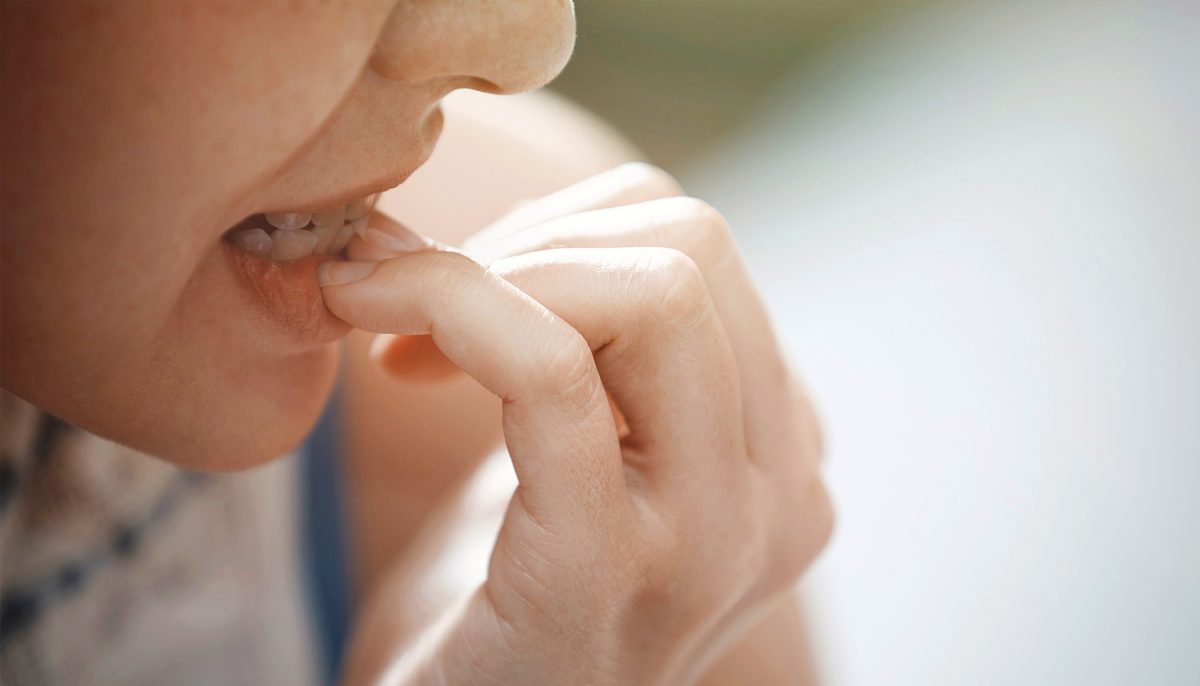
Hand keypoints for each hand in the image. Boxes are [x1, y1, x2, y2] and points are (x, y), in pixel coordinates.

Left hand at [322, 163, 831, 684]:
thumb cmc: (509, 605)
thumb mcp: (585, 457)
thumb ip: (593, 345)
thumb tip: (475, 214)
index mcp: (781, 452)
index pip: (701, 249)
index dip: (561, 231)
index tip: (456, 290)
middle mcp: (782, 493)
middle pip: (693, 246)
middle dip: (529, 240)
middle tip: (419, 305)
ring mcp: (716, 538)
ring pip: (651, 289)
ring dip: (487, 272)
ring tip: (400, 336)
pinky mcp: (611, 571)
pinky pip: (554, 371)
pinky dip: (455, 313)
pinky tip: (385, 349)